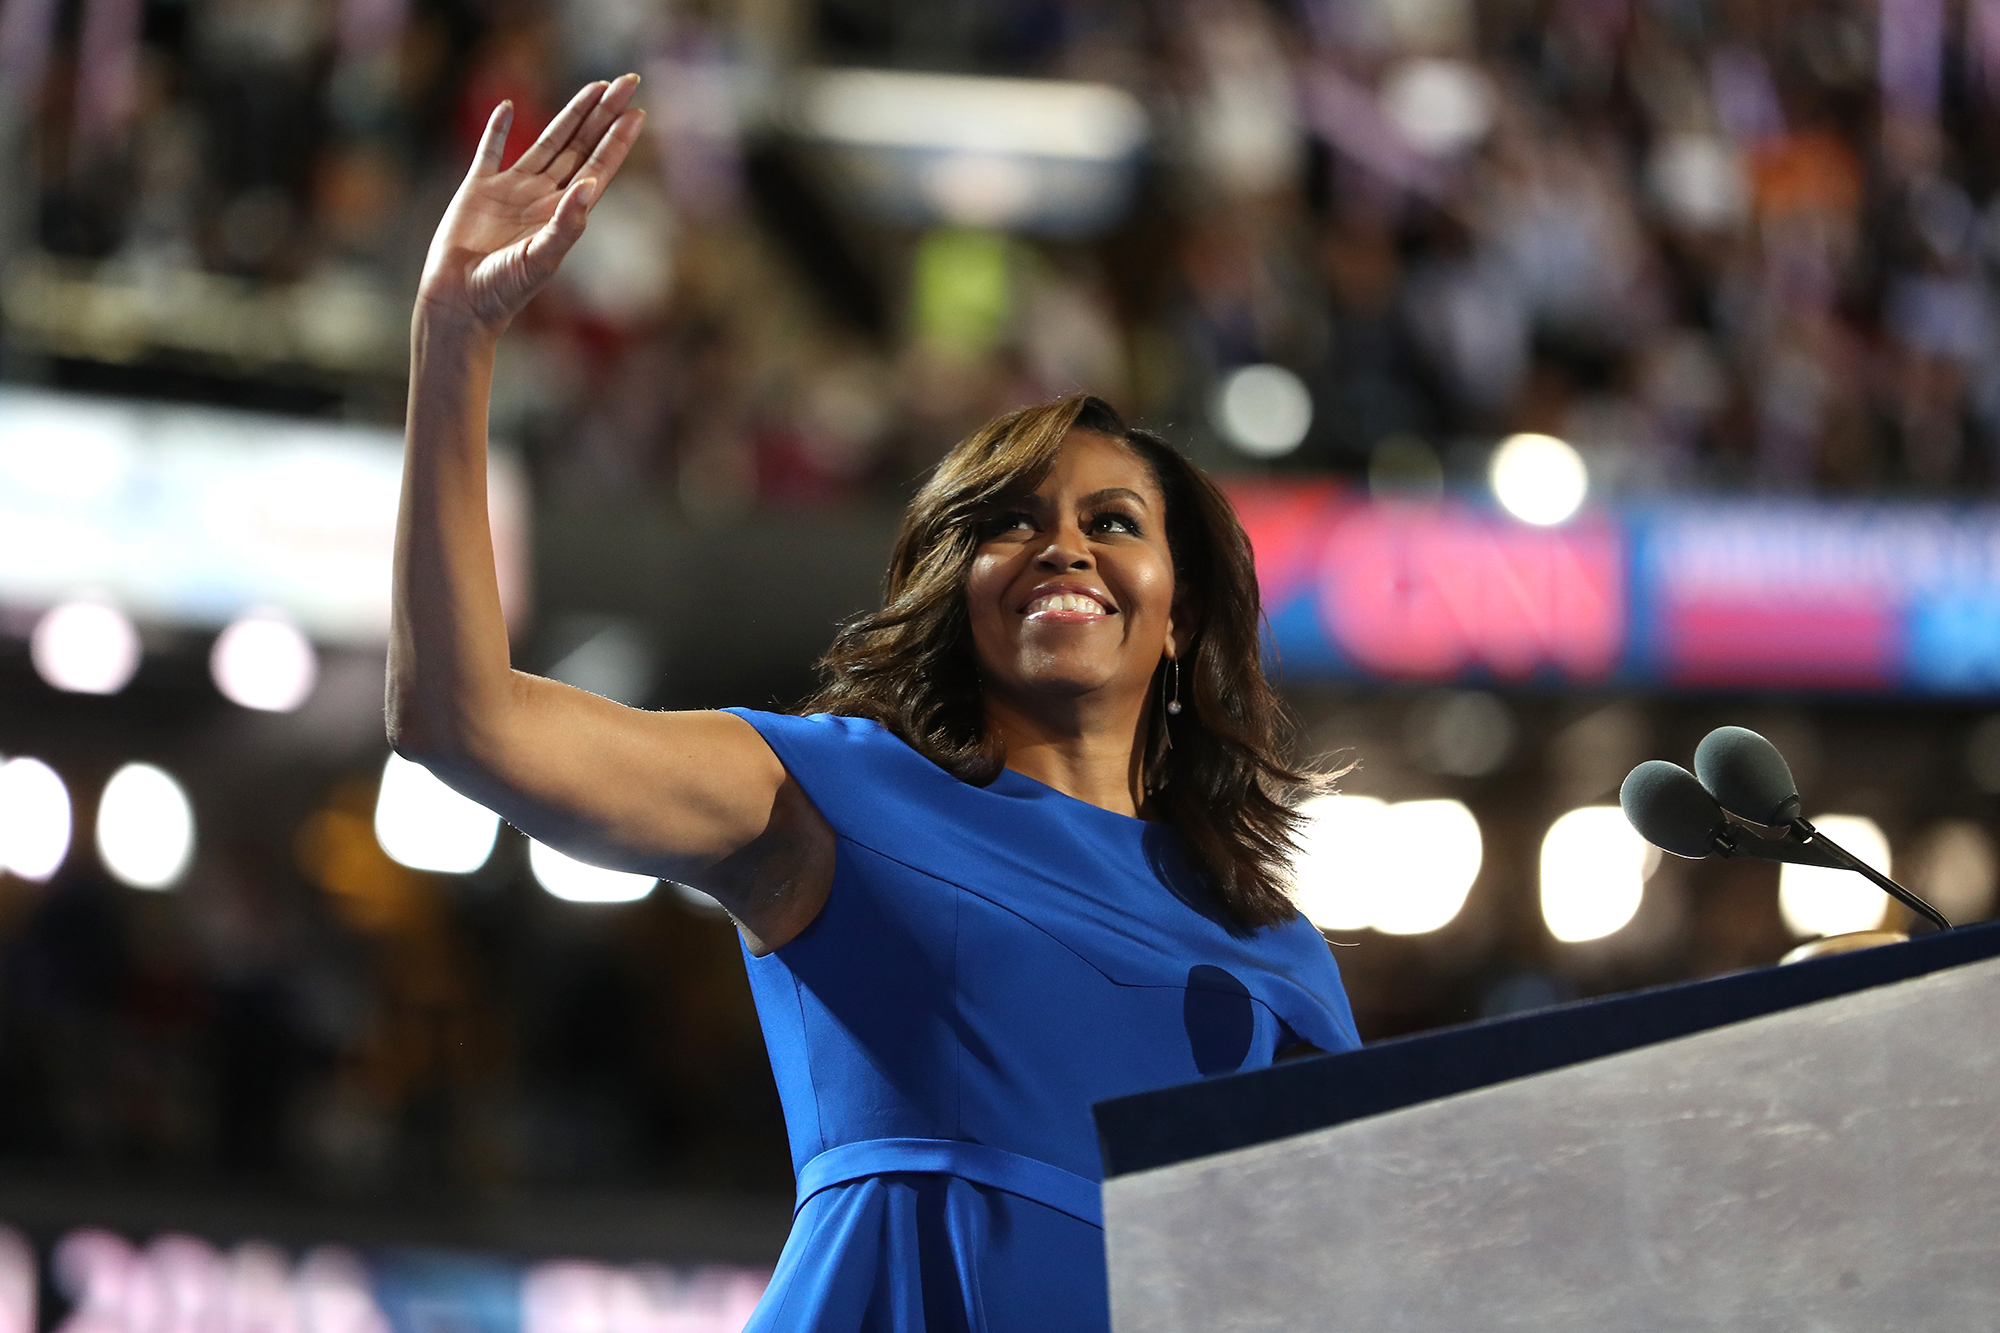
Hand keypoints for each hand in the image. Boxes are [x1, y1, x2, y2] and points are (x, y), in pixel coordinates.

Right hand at [416, 75, 645, 333]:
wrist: (459, 302)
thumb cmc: (503, 289)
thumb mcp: (541, 259)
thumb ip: (567, 223)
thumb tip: (589, 185)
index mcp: (563, 213)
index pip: (597, 168)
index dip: (617, 141)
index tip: (638, 112)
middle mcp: (542, 198)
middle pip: (580, 147)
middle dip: (603, 115)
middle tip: (628, 82)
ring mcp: (511, 191)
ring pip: (547, 142)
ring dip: (570, 115)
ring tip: (595, 87)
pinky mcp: (478, 189)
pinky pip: (490, 150)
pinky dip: (498, 128)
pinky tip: (508, 107)